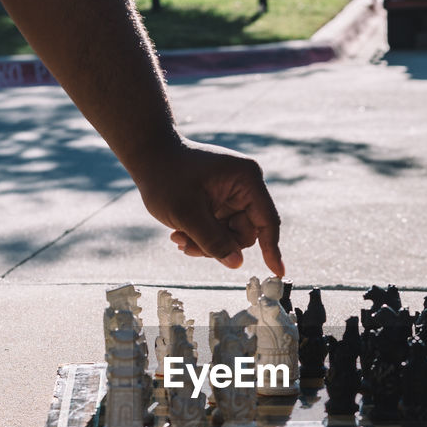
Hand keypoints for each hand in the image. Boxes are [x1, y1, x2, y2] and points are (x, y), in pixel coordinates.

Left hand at [133, 139, 284, 275]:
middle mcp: (245, 186)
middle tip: (188, 247)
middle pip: (246, 233)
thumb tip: (237, 264)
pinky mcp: (220, 202)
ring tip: (179, 238)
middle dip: (220, 245)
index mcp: (246, 179)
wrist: (149, 154)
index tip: (278, 273)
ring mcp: (232, 195)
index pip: (267, 221)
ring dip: (206, 243)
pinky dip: (202, 236)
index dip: (272, 248)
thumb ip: (213, 241)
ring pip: (230, 235)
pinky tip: (180, 233)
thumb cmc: (166, 176)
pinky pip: (219, 230)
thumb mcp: (186, 213)